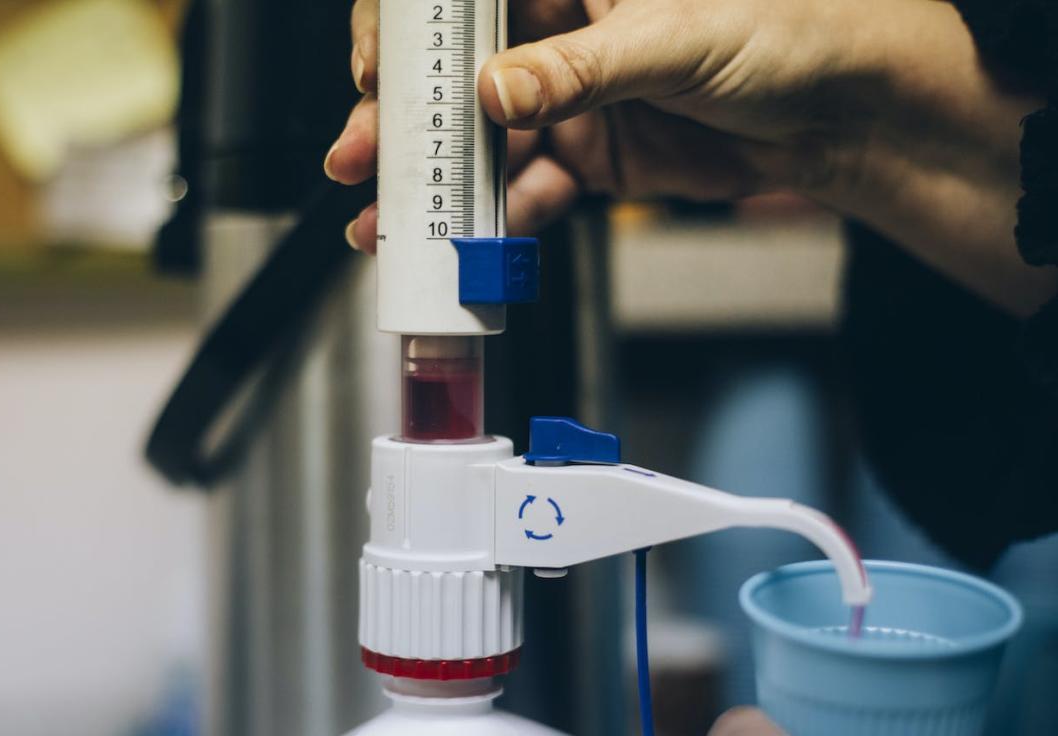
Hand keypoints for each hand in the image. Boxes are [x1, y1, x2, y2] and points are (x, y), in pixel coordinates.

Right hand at [329, 0, 1054, 315]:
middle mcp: (558, 33)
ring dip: (435, 181)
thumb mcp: (681, 39)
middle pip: (452, 72)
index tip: (378, 69)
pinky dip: (500, 218)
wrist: (844, 114)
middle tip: (360, 157)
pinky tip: (472, 240)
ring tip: (392, 218)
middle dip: (400, 118)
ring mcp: (570, 97)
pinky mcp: (590, 155)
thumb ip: (584, 68)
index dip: (404, 27)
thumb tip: (497, 88)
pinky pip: (529, 187)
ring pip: (480, 139)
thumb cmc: (789, 30)